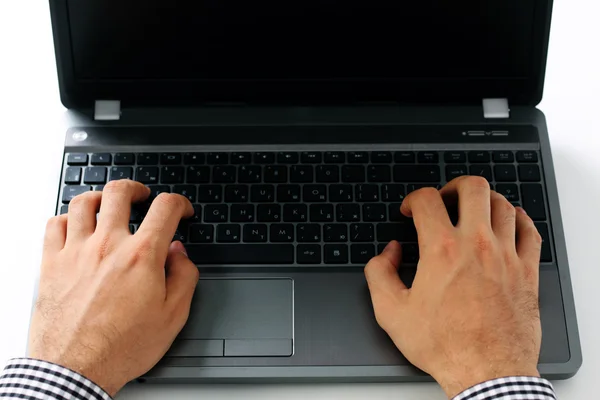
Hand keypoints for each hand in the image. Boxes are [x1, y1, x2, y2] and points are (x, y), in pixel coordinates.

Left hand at [28, 180, 198, 395]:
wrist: (77, 369)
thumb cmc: (122, 347)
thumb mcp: (173, 316)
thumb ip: (184, 277)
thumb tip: (180, 254)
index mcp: (142, 256)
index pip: (165, 208)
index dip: (179, 203)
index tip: (181, 211)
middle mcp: (108, 245)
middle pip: (120, 193)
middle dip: (137, 188)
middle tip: (143, 195)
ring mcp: (76, 252)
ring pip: (84, 202)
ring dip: (101, 197)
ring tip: (108, 204)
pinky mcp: (51, 264)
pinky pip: (54, 224)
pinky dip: (66, 218)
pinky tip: (75, 226)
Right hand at [364, 176, 542, 397]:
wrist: (486, 371)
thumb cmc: (444, 344)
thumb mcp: (391, 312)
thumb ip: (380, 273)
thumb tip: (389, 253)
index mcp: (442, 250)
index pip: (427, 199)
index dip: (414, 199)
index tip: (412, 210)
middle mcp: (476, 245)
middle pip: (472, 188)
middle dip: (454, 186)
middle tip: (446, 198)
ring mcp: (506, 256)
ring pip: (502, 204)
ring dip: (485, 200)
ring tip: (474, 210)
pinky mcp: (527, 271)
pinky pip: (529, 230)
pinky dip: (518, 219)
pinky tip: (508, 223)